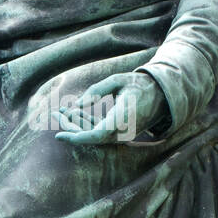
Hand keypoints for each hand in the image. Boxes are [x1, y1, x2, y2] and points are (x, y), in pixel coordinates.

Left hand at [55, 71, 169, 144]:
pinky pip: (100, 131)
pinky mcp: (120, 132)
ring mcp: (123, 134)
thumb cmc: (139, 84)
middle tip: (54, 113)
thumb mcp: (117, 80)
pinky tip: (73, 113)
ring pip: (94, 134)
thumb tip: (76, 105)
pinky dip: (86, 123)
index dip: (77, 137)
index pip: (97, 135)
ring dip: (76, 124)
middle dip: (70, 127)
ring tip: (59, 111)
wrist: (162, 95)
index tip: (59, 134)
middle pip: (91, 136)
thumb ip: (96, 90)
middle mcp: (123, 131)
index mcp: (123, 118)